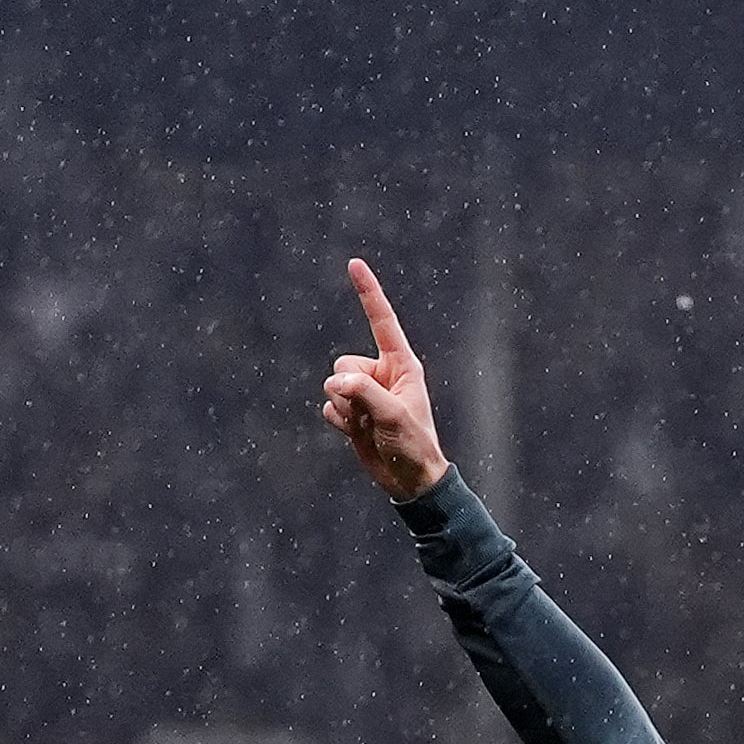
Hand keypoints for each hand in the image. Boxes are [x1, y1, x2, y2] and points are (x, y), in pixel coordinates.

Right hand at [319, 260, 447, 498]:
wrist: (409, 479)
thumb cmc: (414, 445)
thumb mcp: (394, 416)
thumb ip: (365, 393)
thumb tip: (337, 381)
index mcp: (401, 365)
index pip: (381, 321)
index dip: (368, 292)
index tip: (354, 263)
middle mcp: (381, 373)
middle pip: (342, 362)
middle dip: (350, 389)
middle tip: (374, 413)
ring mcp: (364, 392)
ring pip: (332, 384)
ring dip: (346, 408)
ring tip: (369, 425)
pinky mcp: (351, 410)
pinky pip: (329, 407)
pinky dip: (340, 422)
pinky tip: (359, 434)